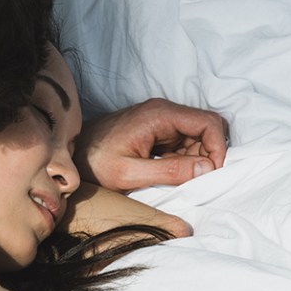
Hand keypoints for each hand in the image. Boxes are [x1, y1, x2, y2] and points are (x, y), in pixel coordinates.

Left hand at [75, 98, 227, 191]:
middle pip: (205, 128)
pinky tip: (167, 173)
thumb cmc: (95, 163)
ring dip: (195, 159)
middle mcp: (163, 111)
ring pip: (196, 136)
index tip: (213, 173)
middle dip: (207, 155)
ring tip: (175, 178)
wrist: (72, 155)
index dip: (218, 148)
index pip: (208, 122)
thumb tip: (207, 168)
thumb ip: (170, 171)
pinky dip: (183, 159)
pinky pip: (182, 142)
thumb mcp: (130, 174)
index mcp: (159, 115)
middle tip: (194, 179)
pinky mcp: (156, 130)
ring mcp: (160, 120)